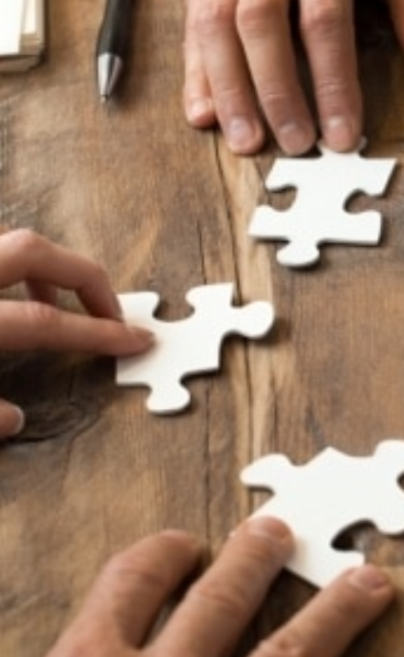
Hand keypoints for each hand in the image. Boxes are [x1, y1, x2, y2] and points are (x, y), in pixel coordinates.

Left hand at [0, 228, 151, 437]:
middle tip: (108, 310)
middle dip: (82, 276)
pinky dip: (6, 258)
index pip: (46, 323)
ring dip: (38, 262)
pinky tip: (9, 288)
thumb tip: (14, 420)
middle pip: (31, 251)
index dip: (98, 332)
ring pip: (4, 236)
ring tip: (52, 294)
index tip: (138, 340)